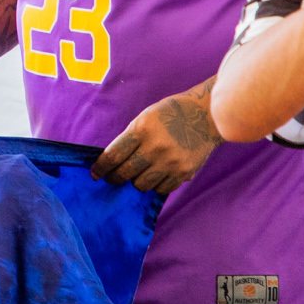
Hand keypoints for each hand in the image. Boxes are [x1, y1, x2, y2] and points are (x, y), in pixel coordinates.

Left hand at [93, 83, 222, 193]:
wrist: (207, 115)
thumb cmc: (172, 113)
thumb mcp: (146, 117)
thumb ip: (130, 138)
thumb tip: (113, 161)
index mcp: (142, 130)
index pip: (113, 155)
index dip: (101, 168)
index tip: (95, 174)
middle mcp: (155, 148)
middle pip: (124, 173)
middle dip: (115, 177)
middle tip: (113, 177)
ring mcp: (170, 163)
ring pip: (141, 185)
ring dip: (137, 181)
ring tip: (140, 173)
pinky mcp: (184, 173)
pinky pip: (161, 189)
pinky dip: (156, 184)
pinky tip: (157, 175)